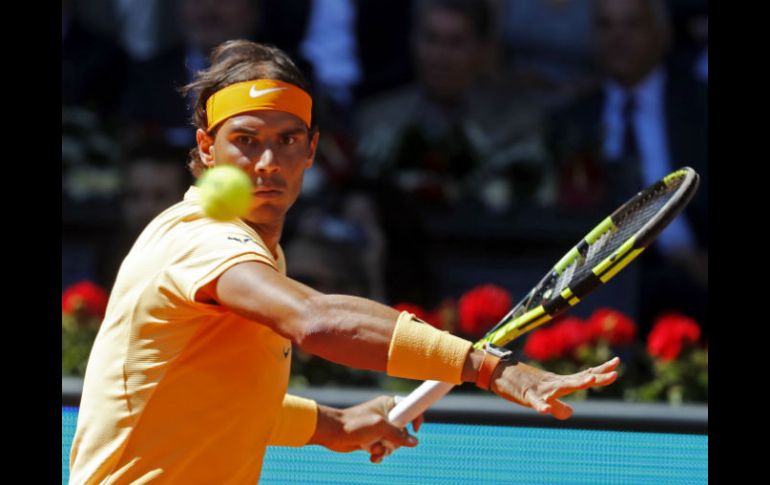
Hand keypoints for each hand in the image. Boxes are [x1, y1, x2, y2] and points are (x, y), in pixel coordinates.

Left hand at [311, 396, 422, 463]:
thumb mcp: (379, 427)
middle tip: (386, 441)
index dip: (416, 417)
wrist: (332, 433)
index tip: (415, 429)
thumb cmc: (354, 424)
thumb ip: (398, 434)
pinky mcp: (373, 439)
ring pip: (394, 443)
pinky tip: (371, 456)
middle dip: (396, 441)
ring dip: (386, 450)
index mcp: (389, 404)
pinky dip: (379, 454)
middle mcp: (386, 416)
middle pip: (404, 431)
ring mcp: (380, 429)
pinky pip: (384, 450)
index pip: (410, 407)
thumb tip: (414, 442)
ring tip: (374, 449)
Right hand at [490, 357, 619, 419]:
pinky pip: (535, 402)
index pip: (583, 375)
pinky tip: (545, 412)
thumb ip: (558, 405)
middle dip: (596, 378)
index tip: (617, 362)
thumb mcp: (542, 396)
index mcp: (558, 382)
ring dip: (575, 383)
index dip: (600, 371)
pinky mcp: (526, 395)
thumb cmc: (520, 383)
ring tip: (589, 381)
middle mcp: (553, 383)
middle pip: (578, 380)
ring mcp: (540, 389)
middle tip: (615, 374)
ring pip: (560, 387)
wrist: (496, 372)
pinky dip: (541, 406)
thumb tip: (571, 413)